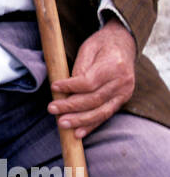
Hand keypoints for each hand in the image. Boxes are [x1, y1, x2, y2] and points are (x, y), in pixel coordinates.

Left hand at [48, 20, 136, 137]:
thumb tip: (67, 88)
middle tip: (52, 109)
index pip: (89, 82)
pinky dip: (91, 125)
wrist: (124, 44)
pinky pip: (105, 115)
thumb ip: (80, 67)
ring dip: (80, 121)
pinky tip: (78, 133)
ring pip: (101, 111)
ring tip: (62, 124)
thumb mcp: (88, 48)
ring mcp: (124, 93)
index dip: (70, 86)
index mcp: (113, 65)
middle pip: (94, 99)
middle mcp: (122, 82)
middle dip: (71, 107)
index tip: (54, 87)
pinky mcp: (122, 101)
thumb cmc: (102, 45)